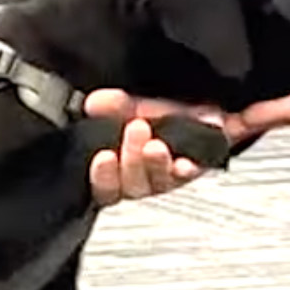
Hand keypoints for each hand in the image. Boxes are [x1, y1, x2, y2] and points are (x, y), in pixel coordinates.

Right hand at [82, 90, 227, 206]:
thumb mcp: (129, 105)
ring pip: (161, 182)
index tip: (104, 156)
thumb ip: (111, 105)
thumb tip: (93, 103)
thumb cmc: (155, 112)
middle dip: (132, 160)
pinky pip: (193, 173)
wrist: (195, 105)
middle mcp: (145, 178)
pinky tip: (184, 162)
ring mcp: (171, 176)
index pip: (106, 186)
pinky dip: (187, 169)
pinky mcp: (196, 169)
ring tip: (156, 146)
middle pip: (133, 186)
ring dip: (158, 165)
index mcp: (120, 169)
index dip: (103, 176)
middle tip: (136, 129)